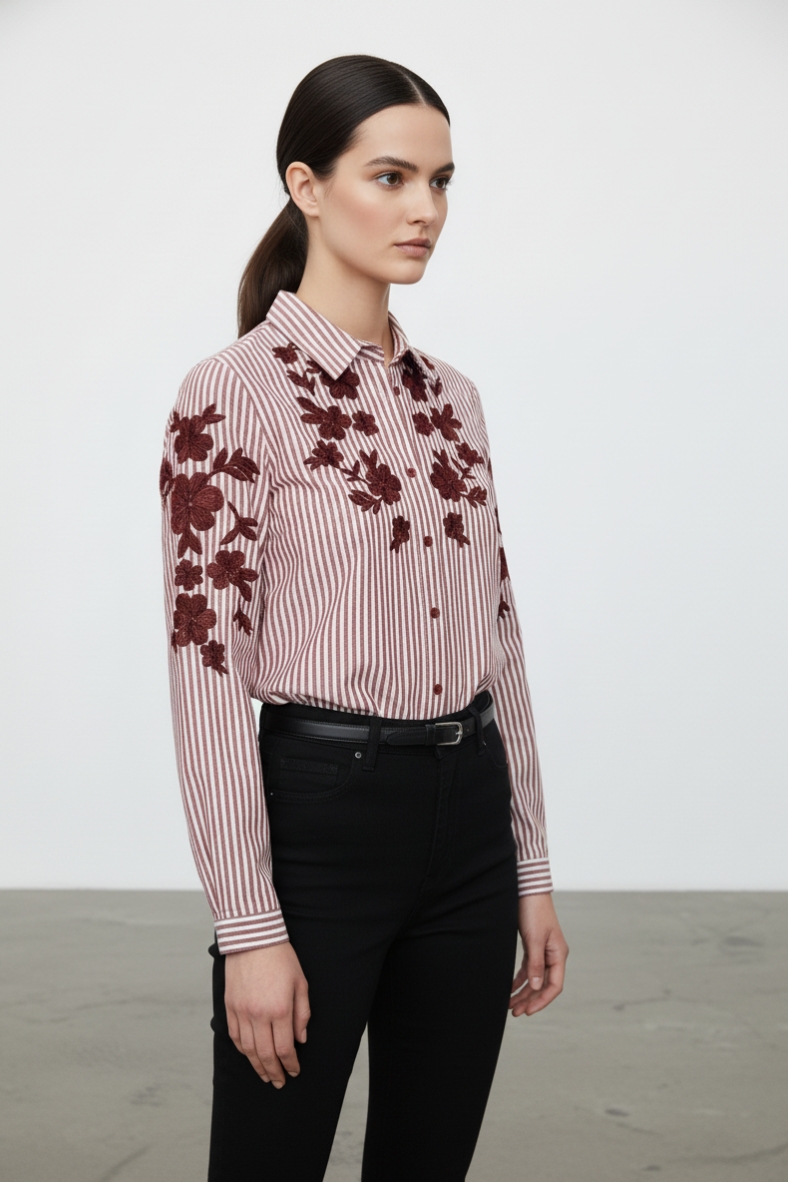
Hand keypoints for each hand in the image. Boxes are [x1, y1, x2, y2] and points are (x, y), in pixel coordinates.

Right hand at [224, 941, 309, 1086]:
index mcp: (280, 1010)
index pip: (285, 1048)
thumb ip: (302, 1014)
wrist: (253, 938)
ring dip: (257, 1066)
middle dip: (273, 1072)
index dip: (290, 1064)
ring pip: (248, 1049)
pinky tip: (249, 1056)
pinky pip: (235, 1036)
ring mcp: (241, 1012)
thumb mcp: (301, 983)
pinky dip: (242, 1050)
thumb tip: (301, 1039)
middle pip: (265, 1054)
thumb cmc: (281, 958)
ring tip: (264, 1075)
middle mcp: (259, 1015)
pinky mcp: (230, 1006)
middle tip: (279, 1082)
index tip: (294, 1071)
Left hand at [509, 893, 568, 1016]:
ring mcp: (543, 951)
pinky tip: (510, 988)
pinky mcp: (533, 946)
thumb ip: (536, 964)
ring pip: (534, 978)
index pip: (554, 985)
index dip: (542, 1000)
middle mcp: (553, 955)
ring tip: (510, 1004)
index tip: (528, 1011)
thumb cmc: (534, 911)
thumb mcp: (535, 939)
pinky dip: (520, 979)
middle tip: (515, 1012)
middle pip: (543, 985)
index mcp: (559, 954)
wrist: (528, 889)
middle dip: (530, 999)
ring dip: (523, 992)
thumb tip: (536, 986)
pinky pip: (528, 968)